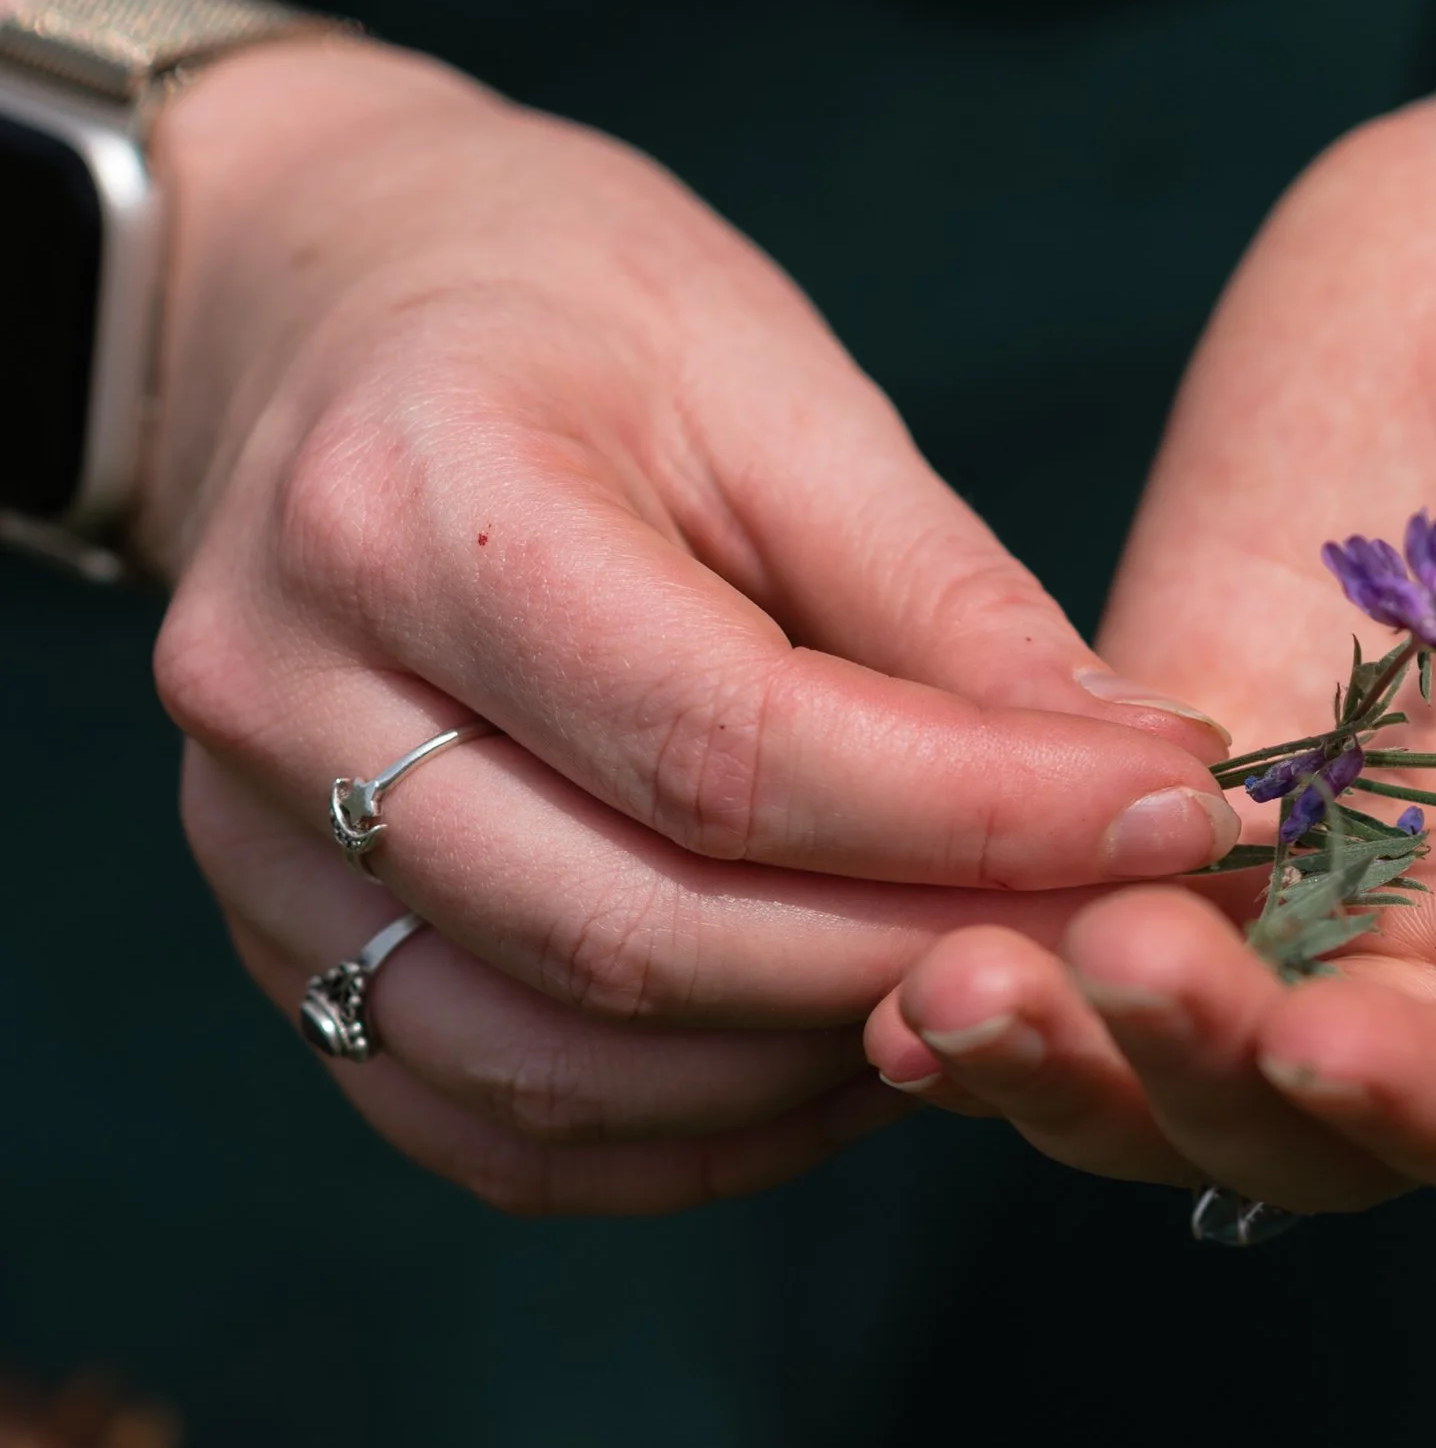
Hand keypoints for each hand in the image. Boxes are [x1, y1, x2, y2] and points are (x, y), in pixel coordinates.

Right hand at [144, 41, 1235, 1211]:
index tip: (1178, 816)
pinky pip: (487, 1121)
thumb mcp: (774, 378)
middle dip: (919, 958)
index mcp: (407, 504)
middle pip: (639, 935)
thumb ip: (942, 602)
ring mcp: (245, 842)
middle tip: (1121, 939)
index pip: (723, 747)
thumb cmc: (566, 315)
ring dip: (810, 1070)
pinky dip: (685, 1136)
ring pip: (560, 1065)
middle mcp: (283, 693)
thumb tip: (1139, 785)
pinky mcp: (270, 941)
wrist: (318, 311)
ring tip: (994, 993)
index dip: (974, 816)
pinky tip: (835, 1058)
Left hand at [862, 103, 1435, 1207]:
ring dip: (1047, 1042)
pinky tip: (874, 871)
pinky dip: (971, 882)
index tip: (1328, 1050)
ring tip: (938, 996)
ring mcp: (1311, 838)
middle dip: (1183, 1087)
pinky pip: (1053, 847)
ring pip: (1151, 1022)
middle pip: (1301, 1118)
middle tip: (1076, 999)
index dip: (1433, 1114)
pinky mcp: (1174, 711)